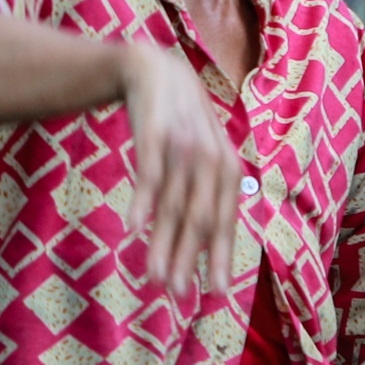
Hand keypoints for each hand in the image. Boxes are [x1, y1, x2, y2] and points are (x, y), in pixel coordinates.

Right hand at [119, 44, 242, 295]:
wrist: (156, 70)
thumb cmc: (184, 125)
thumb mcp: (207, 156)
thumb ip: (208, 196)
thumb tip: (205, 246)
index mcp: (230, 171)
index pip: (226, 222)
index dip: (219, 259)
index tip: (214, 294)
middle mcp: (212, 161)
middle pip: (200, 220)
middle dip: (189, 260)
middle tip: (178, 295)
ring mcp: (183, 148)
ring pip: (173, 206)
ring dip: (163, 245)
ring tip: (155, 278)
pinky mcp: (154, 136)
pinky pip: (149, 175)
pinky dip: (143, 203)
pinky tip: (134, 230)